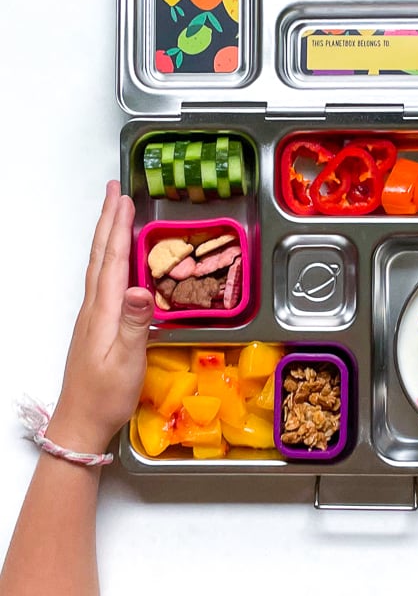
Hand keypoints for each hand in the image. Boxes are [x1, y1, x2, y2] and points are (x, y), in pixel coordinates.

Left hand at [45, 181, 152, 454]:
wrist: (81, 421)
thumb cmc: (107, 394)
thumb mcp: (126, 361)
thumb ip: (135, 324)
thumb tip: (141, 288)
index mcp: (104, 310)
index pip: (113, 260)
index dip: (118, 227)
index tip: (123, 199)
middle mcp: (95, 306)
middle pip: (101, 255)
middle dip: (108, 220)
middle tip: (115, 192)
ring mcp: (93, 315)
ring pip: (99, 265)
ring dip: (107, 235)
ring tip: (114, 214)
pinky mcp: (97, 324)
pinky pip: (102, 279)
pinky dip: (108, 257)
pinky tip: (115, 260)